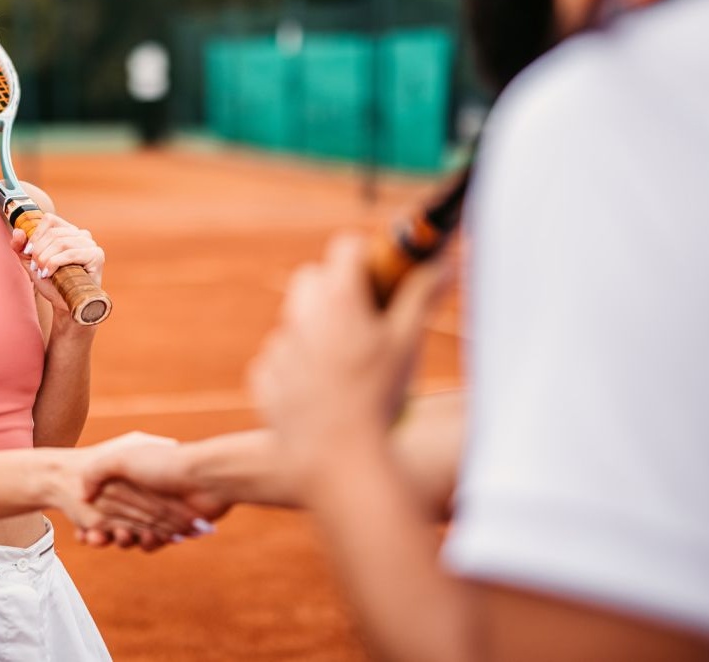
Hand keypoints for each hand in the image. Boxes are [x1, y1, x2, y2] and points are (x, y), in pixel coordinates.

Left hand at [11, 213, 104, 312]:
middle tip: (35, 267)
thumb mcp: (32, 263)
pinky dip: (55, 263)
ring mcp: (91, 245)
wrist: (65, 305)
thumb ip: (21, 248)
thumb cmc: (52, 283)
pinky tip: (49, 274)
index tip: (28, 252)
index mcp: (68, 231)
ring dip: (46, 258)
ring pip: (61, 243)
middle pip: (54, 233)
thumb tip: (18, 232)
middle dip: (39, 251)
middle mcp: (82, 235)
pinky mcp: (96, 256)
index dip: (36, 235)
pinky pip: (70, 253)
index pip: (49, 220)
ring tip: (42, 272)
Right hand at [81, 440, 229, 549]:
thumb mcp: (123, 457)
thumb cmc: (164, 463)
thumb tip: (83, 493)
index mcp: (131, 477)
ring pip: (132, 533)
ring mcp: (160, 512)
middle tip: (94, 536)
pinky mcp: (174, 528)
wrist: (206, 478)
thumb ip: (98, 471)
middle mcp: (144, 494)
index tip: (82, 526)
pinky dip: (146, 543)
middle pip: (116, 519)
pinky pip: (153, 541)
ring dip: (122, 539)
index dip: (91, 514)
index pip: (106, 499)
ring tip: (117, 538)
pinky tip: (146, 538)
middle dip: (103, 531)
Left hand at [249, 232, 449, 479]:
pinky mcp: (264, 377)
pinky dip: (296, 366)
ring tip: (347, 365)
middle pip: (311, 277)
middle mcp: (300, 315)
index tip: (380, 276)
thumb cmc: (380, 398)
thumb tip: (443, 261)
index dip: (365, 257)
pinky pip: (279, 358)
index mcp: (338, 298)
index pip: (345, 248)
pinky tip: (322, 392)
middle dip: (334, 289)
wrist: (340, 460)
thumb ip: (421, 296)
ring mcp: (279, 347)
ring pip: (295, 320)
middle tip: (364, 319)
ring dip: (314, 330)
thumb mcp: (407, 344)